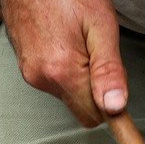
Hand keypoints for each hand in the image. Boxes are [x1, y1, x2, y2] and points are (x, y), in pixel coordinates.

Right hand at [1, 0, 126, 126]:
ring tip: (79, 41)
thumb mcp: (100, 26)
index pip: (94, 117)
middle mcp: (42, 78)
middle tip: (98, 54)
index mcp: (62, 72)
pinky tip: (67, 42)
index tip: (118, 90)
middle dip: (96, 88)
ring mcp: (31, 73)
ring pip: (69, 93)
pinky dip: (66, 69)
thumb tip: (114, 107)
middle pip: (81, 107)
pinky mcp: (26, 66)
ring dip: (81, 75)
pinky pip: (55, 80)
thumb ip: (109, 70)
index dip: (111, 107)